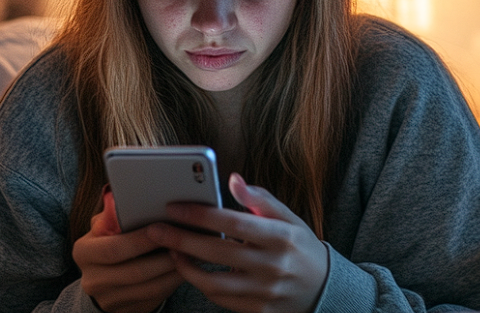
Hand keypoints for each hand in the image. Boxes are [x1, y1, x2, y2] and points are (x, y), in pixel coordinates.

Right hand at [72, 186, 183, 312]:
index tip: (160, 228)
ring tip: (189, 254)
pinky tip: (184, 269)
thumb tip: (123, 199)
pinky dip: (172, 283)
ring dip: (173, 272)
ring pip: (149, 288)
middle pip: (134, 272)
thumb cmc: (107, 244)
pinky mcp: (127, 311)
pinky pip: (155, 298)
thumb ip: (111, 216)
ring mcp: (109, 299)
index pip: (113, 249)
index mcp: (84, 253)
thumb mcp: (102, 228)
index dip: (139, 240)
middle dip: (162, 257)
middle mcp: (93, 280)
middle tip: (183, 242)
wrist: (102, 281)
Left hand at [145, 173, 327, 312]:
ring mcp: (265, 292)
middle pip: (216, 252)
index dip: (199, 214)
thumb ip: (259, 199)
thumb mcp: (288, 218)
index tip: (172, 207)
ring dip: (185, 266)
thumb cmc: (299, 247)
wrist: (325, 290)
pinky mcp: (258, 311)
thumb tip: (232, 179)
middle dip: (180, 239)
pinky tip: (189, 269)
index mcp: (280, 237)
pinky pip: (220, 299)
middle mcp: (272, 266)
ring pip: (213, 282)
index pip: (232, 222)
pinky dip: (200, 284)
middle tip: (154, 229)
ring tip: (169, 250)